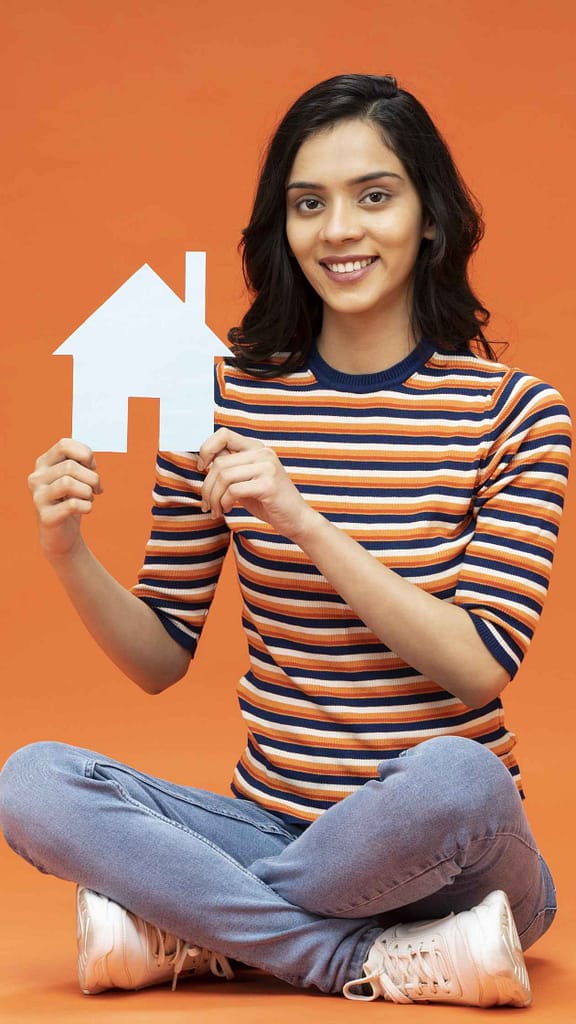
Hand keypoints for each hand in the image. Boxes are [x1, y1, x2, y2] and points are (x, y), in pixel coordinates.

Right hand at [27, 438, 103, 558]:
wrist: (62, 533)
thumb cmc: (71, 500)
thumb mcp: (76, 477)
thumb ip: (81, 463)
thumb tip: (89, 460)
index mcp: (43, 463)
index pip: (64, 445)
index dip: (85, 453)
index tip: (92, 466)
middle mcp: (36, 478)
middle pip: (70, 466)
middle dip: (92, 477)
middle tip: (97, 489)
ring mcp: (38, 497)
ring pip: (68, 483)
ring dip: (88, 491)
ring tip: (89, 498)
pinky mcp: (45, 516)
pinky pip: (72, 504)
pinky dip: (86, 506)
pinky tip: (86, 509)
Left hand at [198, 428, 317, 540]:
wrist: (296, 519)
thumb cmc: (269, 501)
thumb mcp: (247, 480)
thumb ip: (231, 467)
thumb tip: (204, 461)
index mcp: (257, 448)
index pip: (223, 435)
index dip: (206, 449)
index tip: (202, 468)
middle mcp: (263, 453)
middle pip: (219, 462)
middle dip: (207, 486)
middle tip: (207, 504)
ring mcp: (267, 467)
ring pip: (224, 477)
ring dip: (214, 497)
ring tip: (216, 510)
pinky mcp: (268, 485)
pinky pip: (233, 490)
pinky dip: (224, 502)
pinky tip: (227, 510)